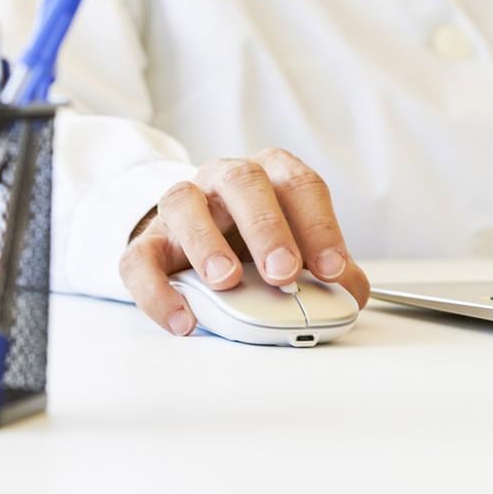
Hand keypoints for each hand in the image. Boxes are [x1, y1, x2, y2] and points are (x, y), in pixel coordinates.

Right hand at [118, 148, 370, 334]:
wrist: (199, 237)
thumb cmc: (257, 240)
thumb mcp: (300, 247)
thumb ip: (328, 269)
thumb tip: (351, 294)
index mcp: (272, 175)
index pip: (300, 185)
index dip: (319, 226)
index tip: (333, 269)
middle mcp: (226, 180)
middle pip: (245, 183)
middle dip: (267, 227)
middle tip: (284, 272)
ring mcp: (184, 206)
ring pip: (185, 203)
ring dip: (207, 243)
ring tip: (227, 281)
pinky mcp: (148, 241)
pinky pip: (141, 258)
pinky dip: (158, 291)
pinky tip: (182, 319)